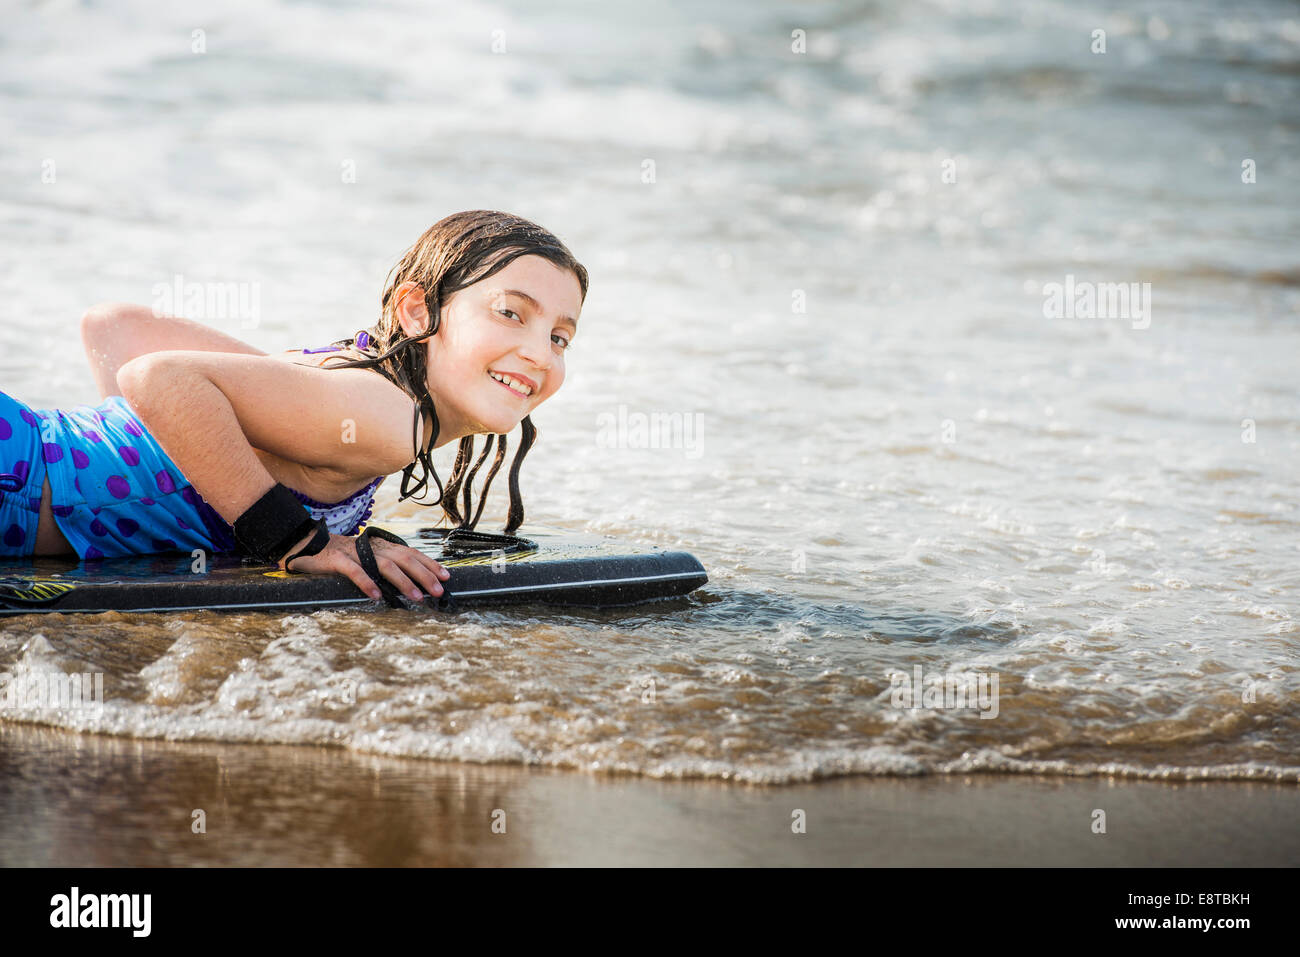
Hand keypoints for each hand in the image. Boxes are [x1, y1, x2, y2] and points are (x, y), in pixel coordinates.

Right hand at [278, 530, 450, 601]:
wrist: (306, 545)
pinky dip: (367, 582)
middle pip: (404, 559)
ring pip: (385, 565)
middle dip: (424, 575)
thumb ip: (386, 566)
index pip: (411, 553)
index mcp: (382, 547)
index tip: (446, 576)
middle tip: (438, 590)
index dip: (429, 564)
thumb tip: (412, 583)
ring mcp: (355, 552)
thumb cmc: (342, 557)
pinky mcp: (337, 560)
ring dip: (403, 582)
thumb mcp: (367, 558)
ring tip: (416, 597)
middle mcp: (372, 547)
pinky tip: (377, 596)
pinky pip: (354, 571)